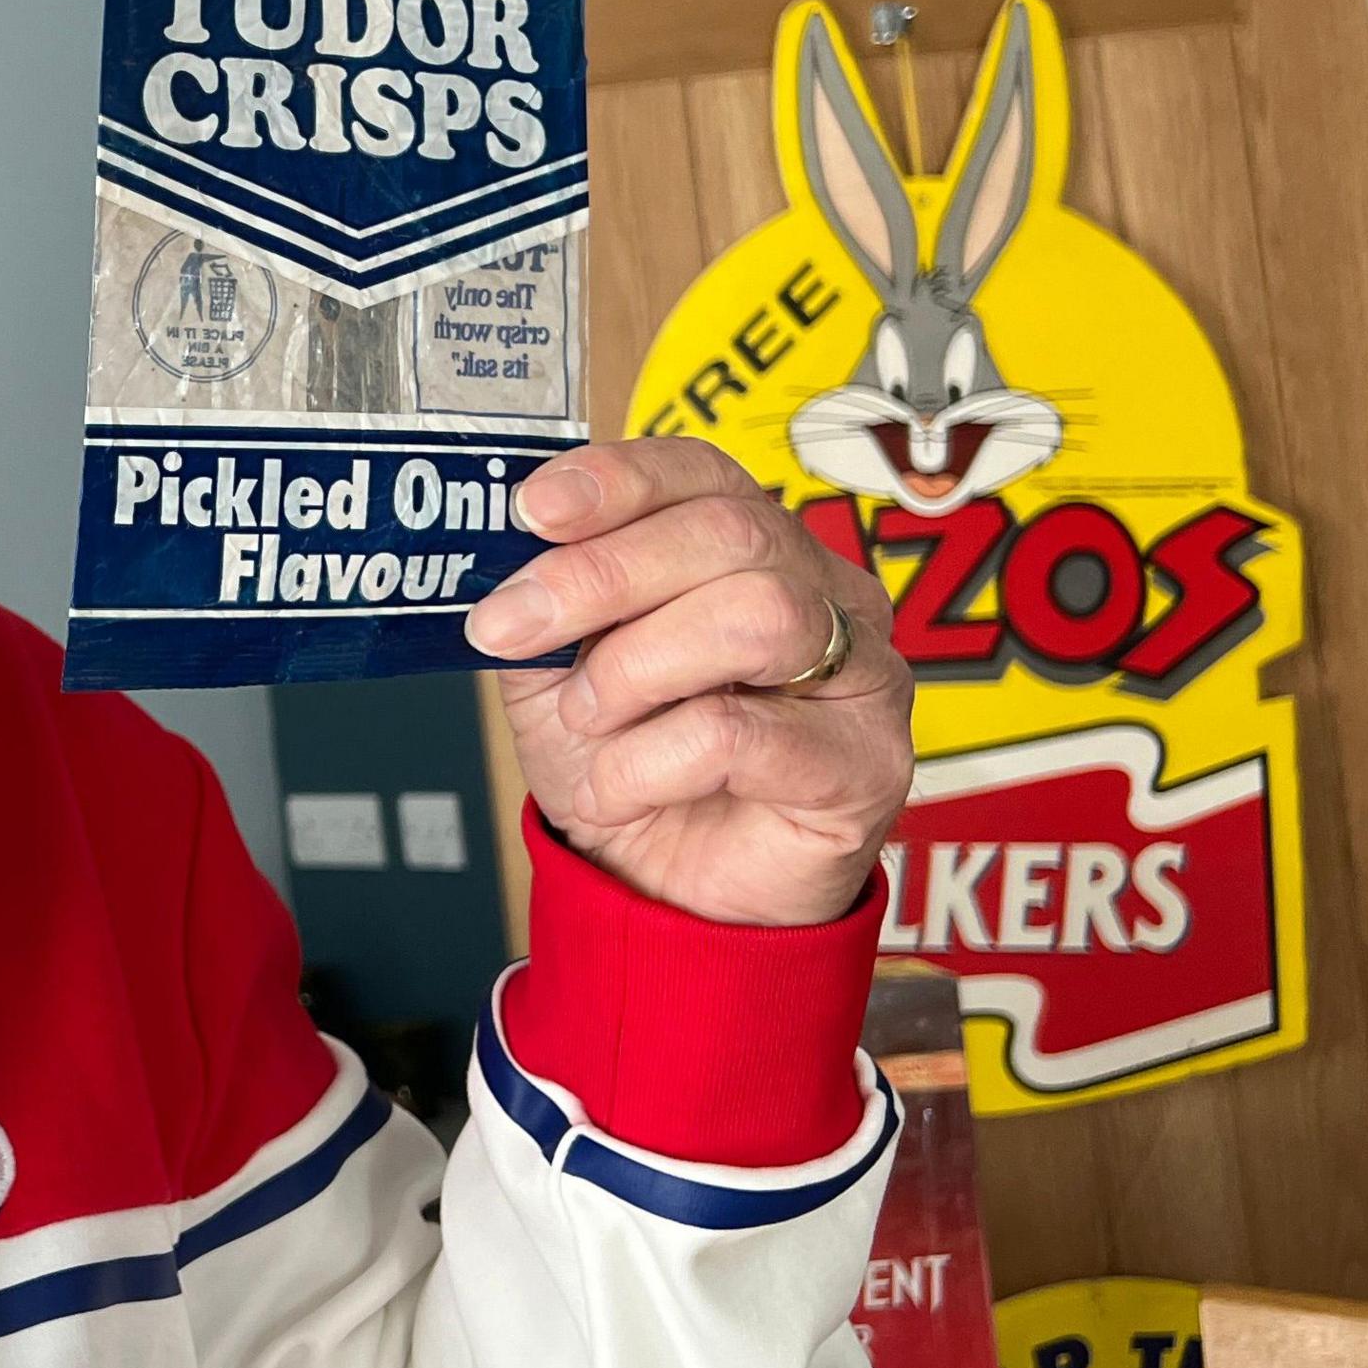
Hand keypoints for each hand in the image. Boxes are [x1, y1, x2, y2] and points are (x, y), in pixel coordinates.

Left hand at [467, 437, 913, 927]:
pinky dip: (648, 762)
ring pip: (756, 614)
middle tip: (509, 628)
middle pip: (731, 531)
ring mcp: (862, 676)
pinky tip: (617, 790)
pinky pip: (743, 733)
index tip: (531, 509)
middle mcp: (826, 594)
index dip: (617, 477)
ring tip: (587, 721)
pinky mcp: (868, 765)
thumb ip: (543, 606)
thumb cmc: (633, 767)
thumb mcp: (559, 672)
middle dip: (599, 576)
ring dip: (633, 668)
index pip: (703, 470)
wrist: (674, 897)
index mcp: (752, 548)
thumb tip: (499, 549)